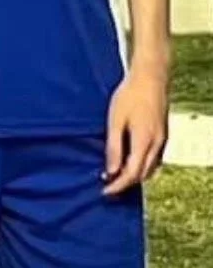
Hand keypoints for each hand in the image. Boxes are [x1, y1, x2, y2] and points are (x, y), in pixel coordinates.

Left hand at [104, 65, 168, 195]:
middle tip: (108, 186)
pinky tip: (130, 161)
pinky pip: (154, 159)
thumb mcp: (116, 121)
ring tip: (117, 176)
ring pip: (150, 168)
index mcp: (144, 142)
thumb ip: (114, 148)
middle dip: (126, 183)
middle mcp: (156, 144)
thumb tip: (111, 171)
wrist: (151, 76)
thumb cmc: (130, 95)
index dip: (118, 186)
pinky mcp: (163, 134)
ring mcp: (162, 139)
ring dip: (135, 176)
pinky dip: (142, 166)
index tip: (104, 191)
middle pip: (142, 175)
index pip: (131, 174)